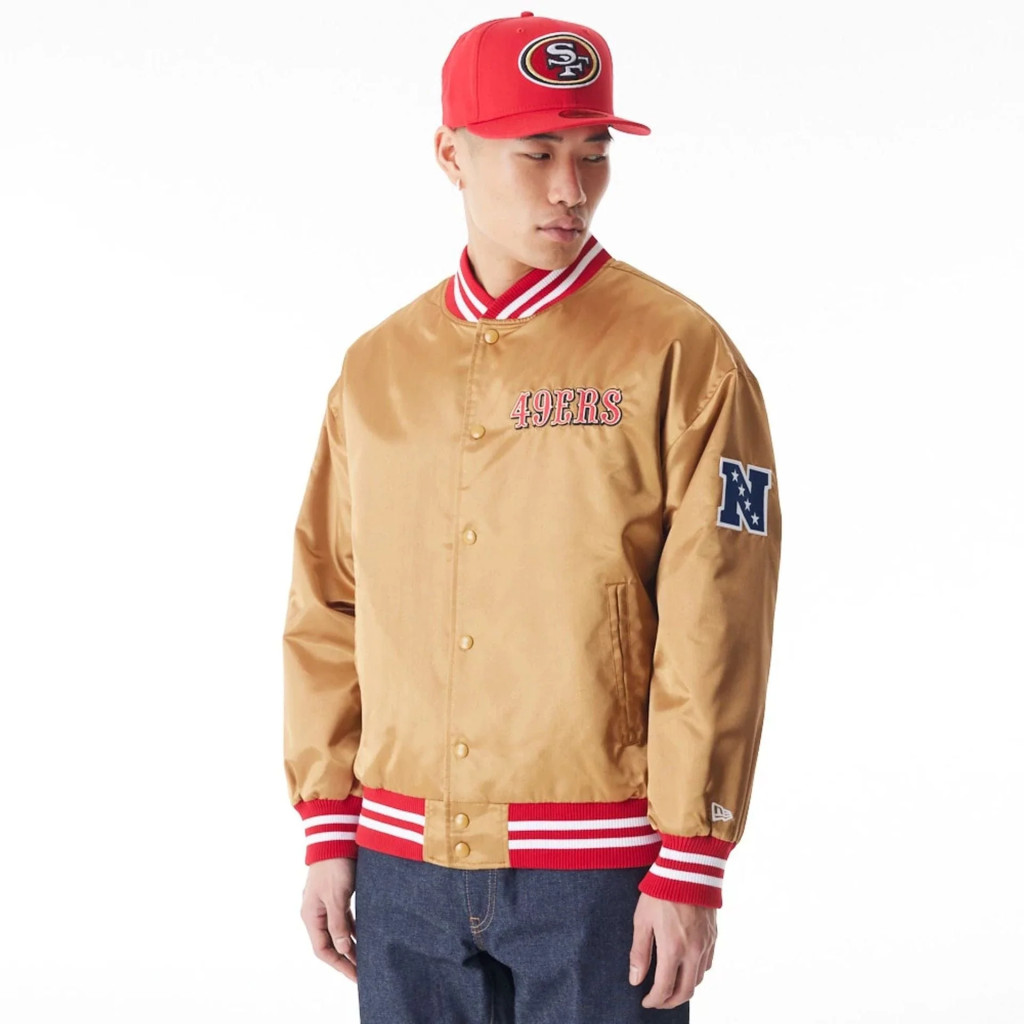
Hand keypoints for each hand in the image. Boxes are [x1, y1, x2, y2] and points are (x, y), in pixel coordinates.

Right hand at [299, 857, 357, 980]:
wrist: (335, 836)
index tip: (357, 976)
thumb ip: (338, 924)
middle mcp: (316, 912)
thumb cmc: (334, 865)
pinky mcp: (336, 894)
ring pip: (338, 932)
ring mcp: (325, 904)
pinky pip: (344, 919)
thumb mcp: (337, 897)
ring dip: (352, 945)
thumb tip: (344, 949)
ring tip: (368, 958)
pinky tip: (366, 936)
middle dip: (346, 959)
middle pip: (330, 944)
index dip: (340, 965)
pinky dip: (354, 929)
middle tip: (364, 973)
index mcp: (311, 916)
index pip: (323, 950)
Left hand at [628, 893, 716, 1008]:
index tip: (646, 1002)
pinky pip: (707, 964)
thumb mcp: (642, 920)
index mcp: (673, 949)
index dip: (654, 1000)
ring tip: (671, 986)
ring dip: (685, 989)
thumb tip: (635, 980)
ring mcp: (706, 944)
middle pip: (686, 991)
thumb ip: (639, 952)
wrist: (688, 868)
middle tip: (658, 1001)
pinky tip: (686, 968)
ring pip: (699, 980)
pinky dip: (697, 973)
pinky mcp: (714, 936)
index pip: (664, 988)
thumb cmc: (661, 891)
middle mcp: (693, 951)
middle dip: (670, 1001)